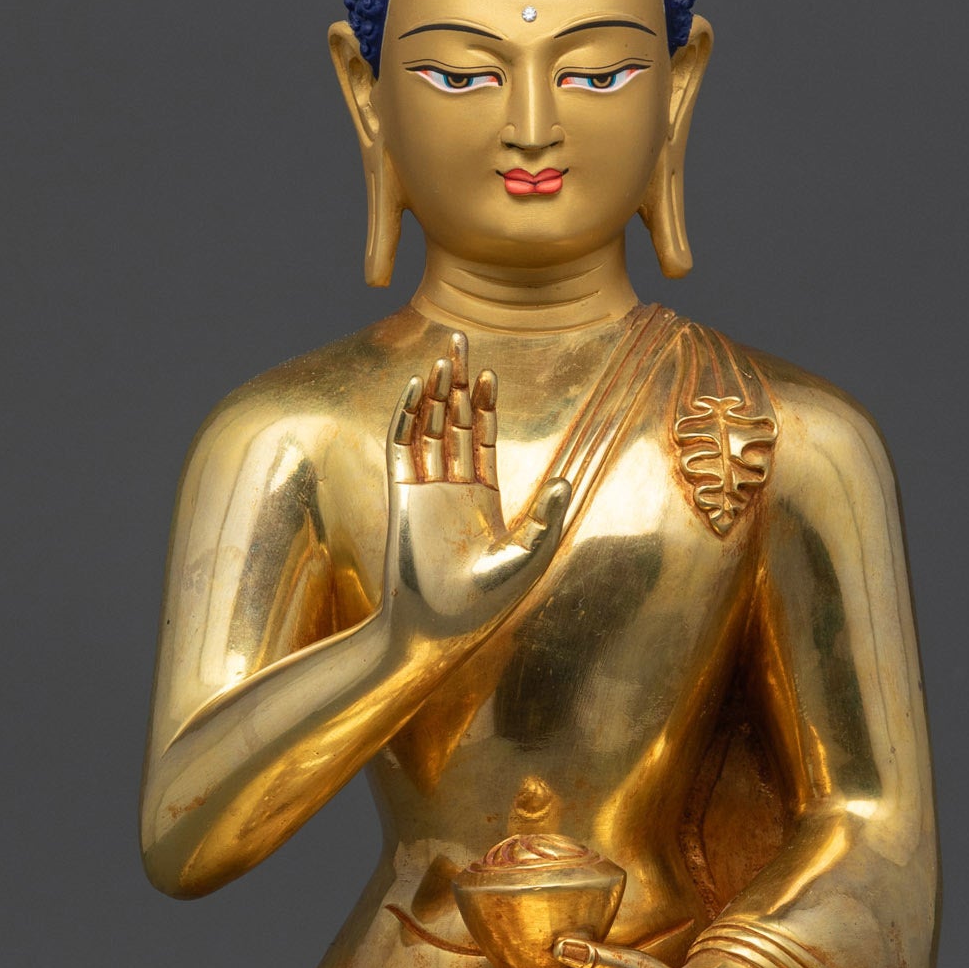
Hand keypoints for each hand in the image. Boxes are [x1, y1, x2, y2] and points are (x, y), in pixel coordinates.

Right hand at [382, 333, 570, 647]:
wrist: (435, 629)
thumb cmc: (482, 604)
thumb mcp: (528, 556)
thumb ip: (548, 518)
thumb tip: (565, 480)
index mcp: (482, 498)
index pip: (483, 438)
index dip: (486, 404)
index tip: (490, 371)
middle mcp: (452, 488)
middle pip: (454, 421)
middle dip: (458, 381)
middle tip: (458, 338)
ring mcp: (426, 490)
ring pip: (429, 427)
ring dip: (436, 391)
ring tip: (444, 354)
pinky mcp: (403, 496)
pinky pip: (403, 446)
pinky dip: (409, 415)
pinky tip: (420, 388)